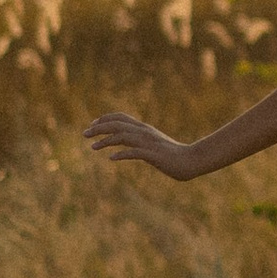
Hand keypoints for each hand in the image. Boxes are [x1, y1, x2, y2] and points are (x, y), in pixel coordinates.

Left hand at [85, 113, 199, 179]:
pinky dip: (122, 153)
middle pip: (118, 125)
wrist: (192, 160)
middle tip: (84, 134)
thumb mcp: (153, 145)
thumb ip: (139, 142)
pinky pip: (135, 152)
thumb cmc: (172, 155)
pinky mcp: (153, 155)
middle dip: (99, 128)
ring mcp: (149, 143)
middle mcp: (144, 132)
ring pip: (123, 136)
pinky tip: (112, 158)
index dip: (105, 119)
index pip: (121, 117)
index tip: (92, 125)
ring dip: (106, 140)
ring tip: (92, 147)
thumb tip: (123, 144)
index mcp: (144, 129)